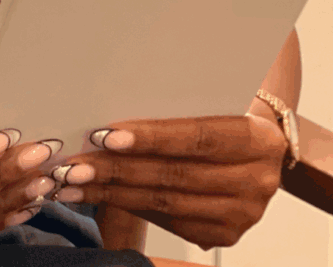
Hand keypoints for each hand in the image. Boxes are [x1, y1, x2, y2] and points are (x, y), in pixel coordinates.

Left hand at [52, 115, 286, 250]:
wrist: (259, 141)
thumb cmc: (225, 107)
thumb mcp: (213, 95)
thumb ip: (177, 100)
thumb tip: (113, 102)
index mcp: (260, 139)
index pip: (198, 137)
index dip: (151, 137)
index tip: (106, 135)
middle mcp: (257, 182)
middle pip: (176, 175)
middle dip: (118, 169)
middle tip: (73, 164)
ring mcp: (242, 215)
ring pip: (165, 203)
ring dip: (112, 193)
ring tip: (73, 182)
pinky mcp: (223, 235)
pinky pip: (166, 220)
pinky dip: (126, 206)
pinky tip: (96, 196)